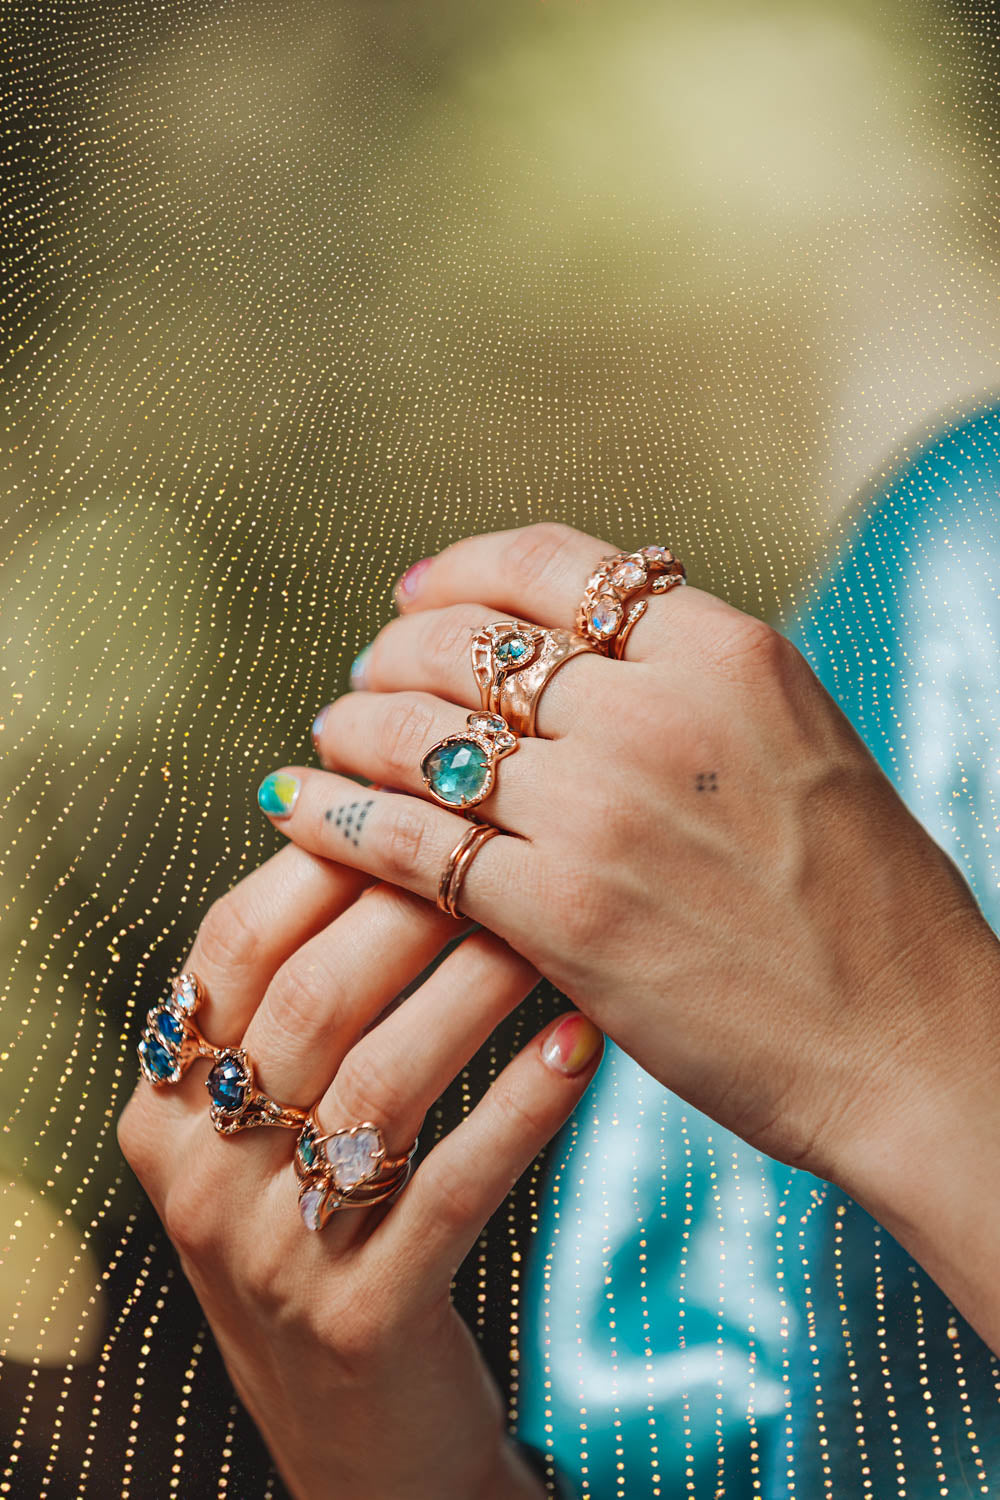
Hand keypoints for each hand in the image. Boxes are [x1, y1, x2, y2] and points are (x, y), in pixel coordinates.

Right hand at [117, 843, 602, 1499]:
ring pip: (381, 1082)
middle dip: (415, 909)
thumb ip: (288, 1010)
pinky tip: (584, 1046)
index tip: (420, 801)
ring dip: (477, 992)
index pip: (236, 944)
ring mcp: (271, 1257)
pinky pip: (452, 1188)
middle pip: (311, 1000)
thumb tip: (363, 837)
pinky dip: (523, 1109)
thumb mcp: (262, 1132)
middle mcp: (197, 1176)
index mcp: (164, 1108)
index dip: (327, 858)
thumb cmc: (321, 1235)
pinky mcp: (363, 1323)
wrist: (354, 1442)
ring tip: (554, 936)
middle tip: (507, 849)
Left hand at [258, 521, 999, 1197]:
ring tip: (329, 740)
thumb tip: (590, 649)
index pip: (555, 563)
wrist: (905, 1040)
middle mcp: (658, 712)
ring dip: (354, 728)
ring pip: (424, 735)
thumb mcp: (800, 740)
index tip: (416, 593)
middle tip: (364, 674)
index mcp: (728, 653)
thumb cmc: (864, 901)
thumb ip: (694, 683)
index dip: (460, 570)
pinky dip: (339, 819)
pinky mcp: (563, 915)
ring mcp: (605, 813)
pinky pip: (411, 842)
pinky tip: (301, 809)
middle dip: (394, 649)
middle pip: (470, 642)